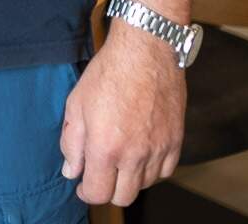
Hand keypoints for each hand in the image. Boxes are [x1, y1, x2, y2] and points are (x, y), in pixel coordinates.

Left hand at [60, 27, 186, 206]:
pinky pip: (165, 171)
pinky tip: (140, 155)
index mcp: (105, 147)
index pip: (97, 193)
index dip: (86, 192)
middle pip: (122, 196)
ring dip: (129, 179)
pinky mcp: (176, 141)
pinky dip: (152, 170)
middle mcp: (134, 154)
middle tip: (100, 174)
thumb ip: (71, 143)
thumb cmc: (109, 72)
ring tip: (119, 159)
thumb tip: (72, 171)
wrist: (146, 50)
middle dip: (107, 189)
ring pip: (144, 185)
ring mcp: (158, 149)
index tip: (83, 185)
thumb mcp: (76, 104)